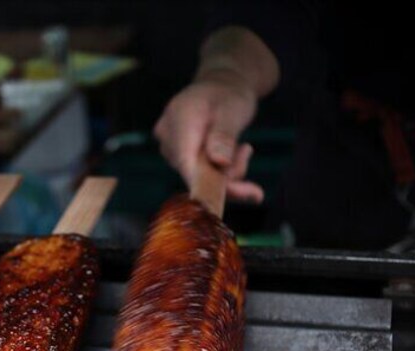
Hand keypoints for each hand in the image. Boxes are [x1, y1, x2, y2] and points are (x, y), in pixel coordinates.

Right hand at [154, 72, 263, 202]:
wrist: (222, 85)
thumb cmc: (229, 95)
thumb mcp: (233, 110)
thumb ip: (224, 136)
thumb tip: (218, 162)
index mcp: (179, 120)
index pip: (187, 163)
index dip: (205, 186)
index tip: (228, 201)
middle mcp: (167, 136)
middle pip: (194, 173)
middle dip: (227, 175)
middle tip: (247, 153)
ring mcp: (169, 147)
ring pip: (199, 176)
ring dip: (226, 171)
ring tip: (243, 148)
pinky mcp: (177, 156)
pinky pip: (199, 173)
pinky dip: (220, 170)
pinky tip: (234, 152)